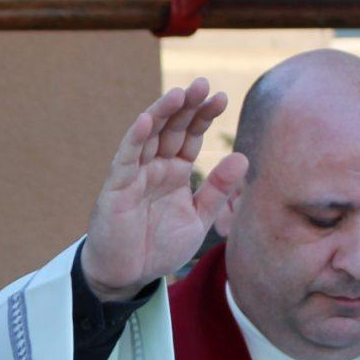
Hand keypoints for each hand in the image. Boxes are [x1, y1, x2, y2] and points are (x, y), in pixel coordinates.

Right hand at [80, 81, 245, 301]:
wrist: (128, 276)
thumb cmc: (159, 247)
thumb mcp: (198, 219)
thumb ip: (218, 190)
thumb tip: (243, 157)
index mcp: (175, 172)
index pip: (191, 136)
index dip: (204, 116)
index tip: (222, 97)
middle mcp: (155, 167)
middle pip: (171, 128)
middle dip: (187, 106)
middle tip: (203, 84)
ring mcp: (134, 174)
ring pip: (148, 136)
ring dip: (162, 113)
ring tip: (179, 94)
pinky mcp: (116, 187)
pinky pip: (126, 158)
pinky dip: (135, 138)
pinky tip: (146, 120)